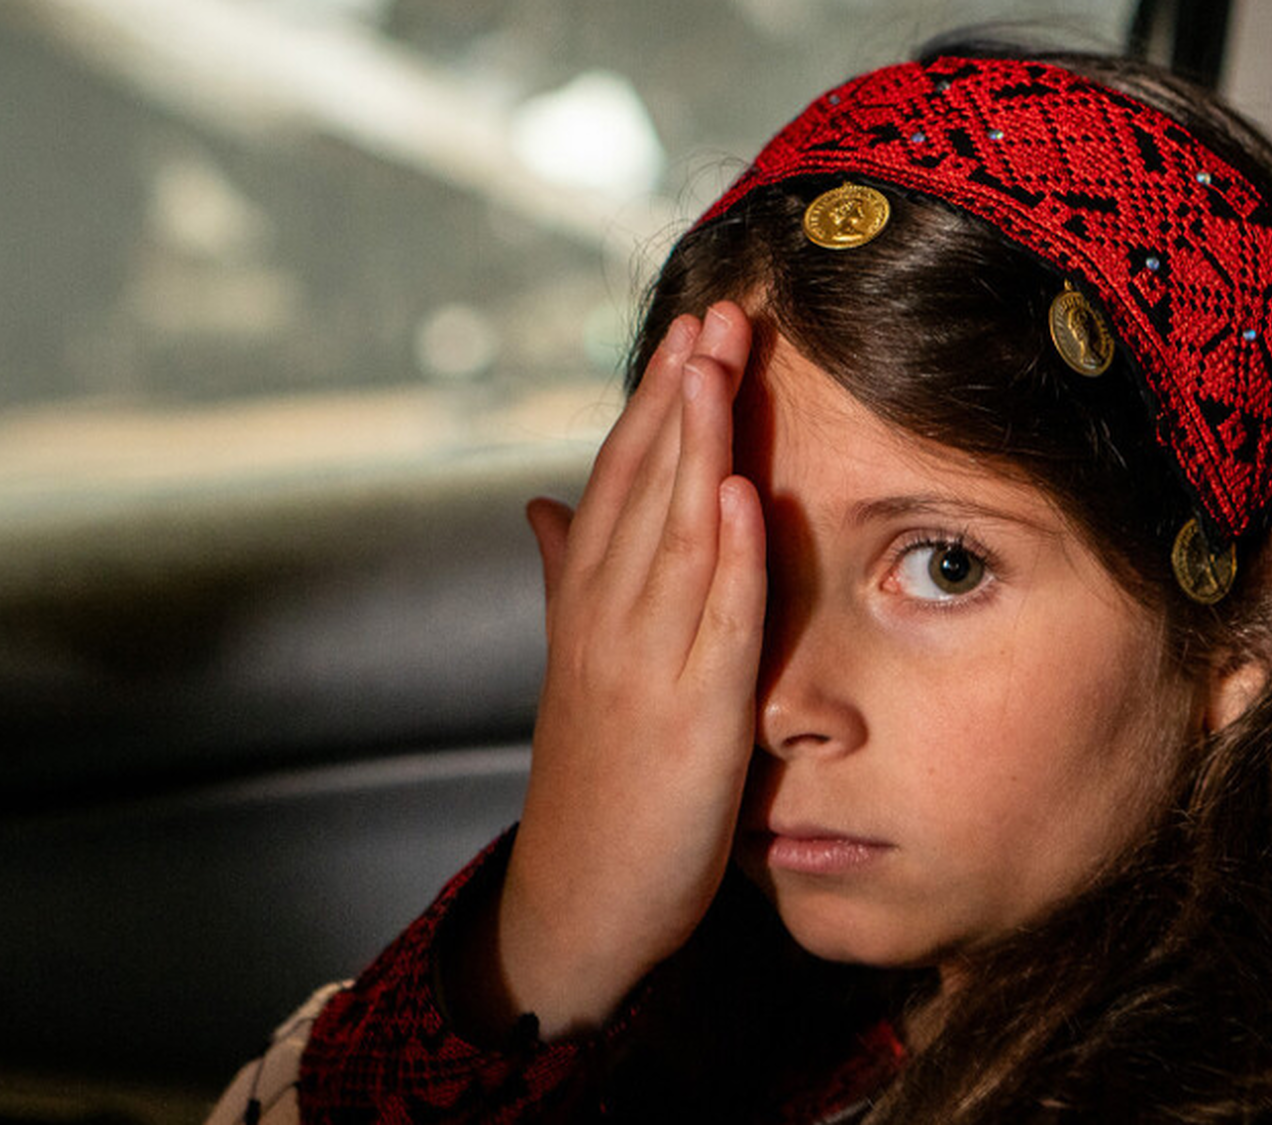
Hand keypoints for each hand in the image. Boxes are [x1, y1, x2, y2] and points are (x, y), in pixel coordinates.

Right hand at [480, 302, 766, 1037]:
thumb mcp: (577, 664)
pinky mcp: (688, 717)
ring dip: (694, 445)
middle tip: (715, 310)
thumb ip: (564, 576)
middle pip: (641, 487)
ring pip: (669, 534)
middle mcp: (605, 620)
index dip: (652, 402)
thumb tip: (539, 502)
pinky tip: (732, 492)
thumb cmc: (593, 779)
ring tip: (717, 364)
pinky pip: (708, 623)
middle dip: (679, 395)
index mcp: (585, 604)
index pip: (617, 479)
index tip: (688, 329)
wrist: (581, 896)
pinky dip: (719, 556)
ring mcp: (643, 665)